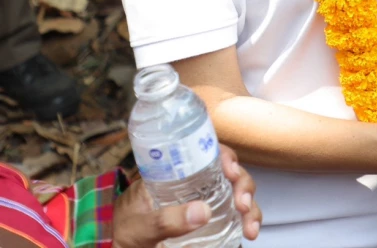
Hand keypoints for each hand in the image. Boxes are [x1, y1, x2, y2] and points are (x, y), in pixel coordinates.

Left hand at [113, 147, 260, 247]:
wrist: (111, 246)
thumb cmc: (119, 232)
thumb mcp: (139, 226)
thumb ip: (165, 219)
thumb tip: (203, 211)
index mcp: (174, 173)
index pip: (207, 151)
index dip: (226, 156)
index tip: (231, 172)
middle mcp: (193, 182)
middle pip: (230, 172)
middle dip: (244, 186)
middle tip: (243, 206)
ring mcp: (202, 200)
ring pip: (237, 192)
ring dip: (250, 206)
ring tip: (250, 227)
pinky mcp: (207, 219)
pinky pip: (234, 214)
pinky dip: (247, 220)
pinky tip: (248, 232)